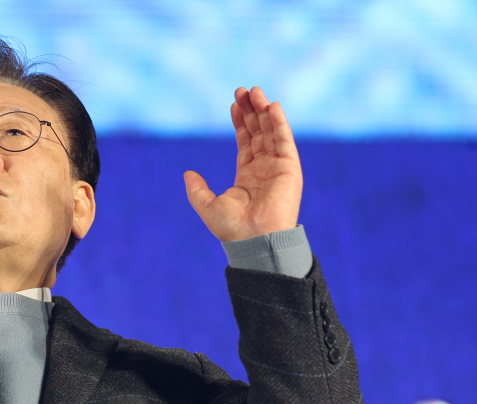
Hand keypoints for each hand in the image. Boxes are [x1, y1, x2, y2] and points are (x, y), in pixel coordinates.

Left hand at [185, 86, 302, 241]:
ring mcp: (278, 167)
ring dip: (264, 110)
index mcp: (247, 175)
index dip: (240, 121)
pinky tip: (272, 106)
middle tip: (242, 90)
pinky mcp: (290, 168)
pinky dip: (280, 122)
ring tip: (254, 91)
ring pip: (272, 132)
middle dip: (251, 110)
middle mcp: (264, 168)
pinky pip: (285, 140)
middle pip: (259, 131)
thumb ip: (197, 190)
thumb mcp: (208, 205)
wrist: (253, 240)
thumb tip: (187, 174)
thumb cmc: (232, 228)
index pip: (245, 141)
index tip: (233, 103)